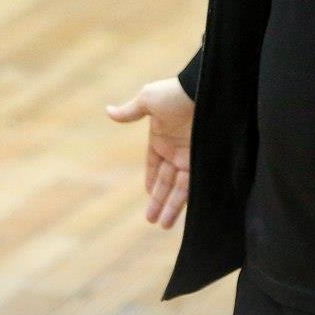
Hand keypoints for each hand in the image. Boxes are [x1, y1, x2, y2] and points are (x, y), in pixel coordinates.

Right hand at [106, 77, 193, 227]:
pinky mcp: (204, 160)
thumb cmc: (176, 92)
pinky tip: (182, 214)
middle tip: (151, 221)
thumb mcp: (149, 100)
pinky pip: (193, 184)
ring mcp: (191, 156)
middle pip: (165, 181)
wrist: (206, 88)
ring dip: (171, 207)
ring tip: (163, 226)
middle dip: (159, 201)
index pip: (154, 165)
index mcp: (162, 138)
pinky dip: (186, 200)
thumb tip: (108, 111)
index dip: (151, 181)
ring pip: (179, 187)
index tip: (148, 195)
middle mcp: (177, 150)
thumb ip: (131, 111)